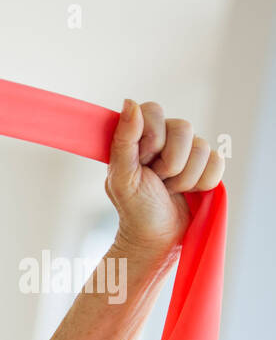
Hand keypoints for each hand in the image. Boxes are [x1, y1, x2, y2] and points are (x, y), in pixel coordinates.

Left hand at [106, 99, 224, 259]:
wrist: (155, 237)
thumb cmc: (134, 208)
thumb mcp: (122, 177)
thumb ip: (124, 140)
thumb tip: (130, 103)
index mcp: (139, 136)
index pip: (154, 110)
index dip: (152, 137)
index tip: (142, 161)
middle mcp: (165, 138)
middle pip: (184, 127)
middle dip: (169, 163)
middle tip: (156, 180)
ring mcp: (188, 151)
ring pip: (203, 147)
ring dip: (184, 177)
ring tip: (169, 189)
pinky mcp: (207, 165)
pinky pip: (217, 162)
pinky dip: (202, 182)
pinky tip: (188, 192)